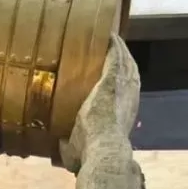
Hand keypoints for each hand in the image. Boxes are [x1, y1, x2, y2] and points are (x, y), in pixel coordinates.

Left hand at [60, 35, 140, 173]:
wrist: (104, 150)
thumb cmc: (91, 154)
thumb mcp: (77, 150)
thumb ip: (68, 145)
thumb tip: (58, 145)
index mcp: (122, 116)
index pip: (123, 95)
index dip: (120, 85)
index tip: (113, 78)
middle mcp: (129, 99)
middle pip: (129, 74)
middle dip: (123, 62)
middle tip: (114, 51)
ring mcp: (124, 86)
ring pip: (125, 62)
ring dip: (120, 50)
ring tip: (112, 39)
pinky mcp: (114, 77)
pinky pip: (116, 54)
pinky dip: (114, 44)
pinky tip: (108, 33)